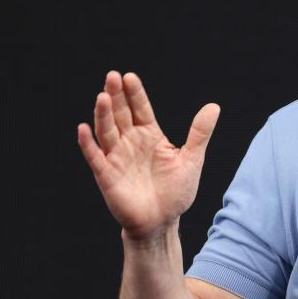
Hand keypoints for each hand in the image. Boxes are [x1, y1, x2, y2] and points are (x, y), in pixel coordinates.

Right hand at [77, 71, 219, 241]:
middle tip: (112, 76)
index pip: (141, 109)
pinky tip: (84, 129)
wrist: (162, 222)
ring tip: (102, 96)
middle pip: (121, 114)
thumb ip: (199, 133)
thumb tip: (214, 106)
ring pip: (107, 131)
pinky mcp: (107, 175)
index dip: (135, 94)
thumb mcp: (192, 159)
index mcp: (150, 137)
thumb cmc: (176, 192)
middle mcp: (131, 143)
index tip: (130, 77)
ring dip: (102, 114)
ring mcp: (117, 158)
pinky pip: (95, 157)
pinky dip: (88, 144)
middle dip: (116, 96)